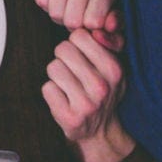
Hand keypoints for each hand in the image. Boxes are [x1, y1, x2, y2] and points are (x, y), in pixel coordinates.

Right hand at [33, 0, 121, 47]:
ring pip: (55, 13)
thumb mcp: (111, 6)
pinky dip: (45, 4)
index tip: (90, 16)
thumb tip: (110, 27)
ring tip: (65, 4)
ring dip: (58, 15)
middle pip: (72, 20)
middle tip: (75, 12)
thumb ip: (115, 22)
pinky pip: (41, 1)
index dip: (88, 26)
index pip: (92, 23)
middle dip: (72, 23)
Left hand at [42, 28, 132, 161]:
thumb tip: (96, 30)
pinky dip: (52, 92)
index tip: (82, 56)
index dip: (75, 43)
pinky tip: (64, 100)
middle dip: (63, 58)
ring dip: (56, 76)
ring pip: (52, 68)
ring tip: (70, 86)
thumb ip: (108, 42)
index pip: (79, 36)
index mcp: (114, 69)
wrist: (101, 131)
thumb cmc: (103, 90)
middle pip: (62, 49)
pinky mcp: (69, 117)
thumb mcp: (113, 66)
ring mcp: (86, 103)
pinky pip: (46, 88)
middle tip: (73, 72)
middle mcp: (102, 86)